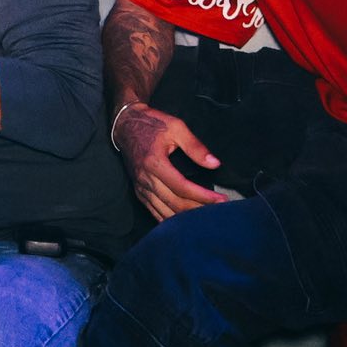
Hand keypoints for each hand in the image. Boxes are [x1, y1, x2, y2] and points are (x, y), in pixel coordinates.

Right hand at [114, 103, 223, 220]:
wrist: (126, 125)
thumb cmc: (152, 123)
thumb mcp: (176, 127)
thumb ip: (195, 147)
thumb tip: (214, 164)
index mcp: (155, 163)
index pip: (183, 187)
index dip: (203, 196)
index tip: (221, 200)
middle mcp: (146, 178)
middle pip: (175, 203)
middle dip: (199, 209)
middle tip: (219, 212)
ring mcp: (140, 187)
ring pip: (165, 212)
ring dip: (186, 219)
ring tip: (205, 218)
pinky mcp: (139, 191)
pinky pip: (154, 212)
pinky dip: (169, 220)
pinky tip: (183, 223)